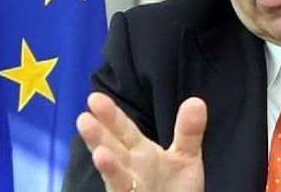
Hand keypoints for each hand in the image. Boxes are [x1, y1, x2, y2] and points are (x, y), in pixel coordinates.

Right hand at [76, 92, 206, 191]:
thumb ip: (188, 131)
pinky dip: (122, 190)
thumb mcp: (186, 156)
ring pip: (115, 175)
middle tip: (84, 119)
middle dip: (98, 136)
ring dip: (107, 166)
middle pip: (112, 148)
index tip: (95, 98)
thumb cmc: (176, 187)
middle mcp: (129, 167)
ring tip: (100, 154)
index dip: (110, 115)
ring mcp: (129, 187)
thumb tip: (196, 101)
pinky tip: (116, 178)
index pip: (122, 129)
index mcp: (138, 150)